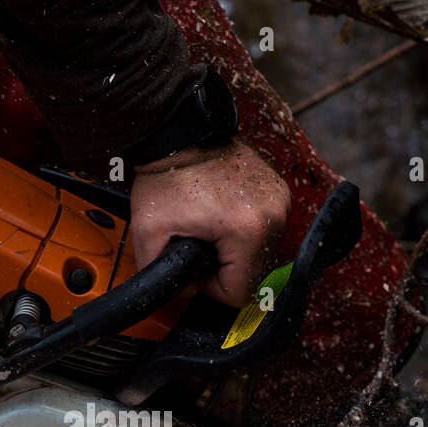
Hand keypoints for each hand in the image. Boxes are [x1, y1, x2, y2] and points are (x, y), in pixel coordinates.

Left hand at [130, 140, 289, 306]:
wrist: (179, 133)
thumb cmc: (166, 175)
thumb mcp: (148, 234)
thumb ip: (163, 277)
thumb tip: (186, 291)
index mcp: (249, 230)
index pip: (241, 291)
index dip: (211, 287)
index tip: (196, 265)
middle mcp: (274, 215)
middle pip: (255, 273)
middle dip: (224, 268)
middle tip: (199, 244)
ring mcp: (279, 200)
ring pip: (261, 253)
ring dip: (234, 250)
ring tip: (209, 228)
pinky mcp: (277, 190)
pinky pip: (264, 229)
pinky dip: (243, 230)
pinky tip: (221, 216)